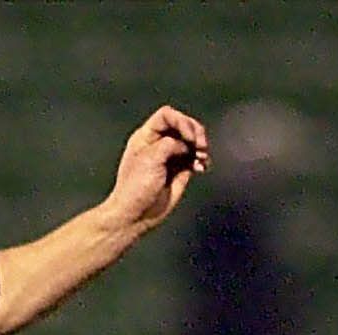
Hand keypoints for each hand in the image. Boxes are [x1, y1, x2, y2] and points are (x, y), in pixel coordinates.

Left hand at [102, 105, 207, 237]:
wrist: (136, 215)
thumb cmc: (136, 187)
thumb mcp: (151, 158)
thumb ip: (170, 144)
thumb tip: (186, 145)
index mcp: (146, 136)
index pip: (167, 116)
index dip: (181, 121)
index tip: (189, 137)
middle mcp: (159, 143)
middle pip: (183, 125)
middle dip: (195, 133)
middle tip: (200, 146)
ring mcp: (171, 157)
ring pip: (192, 141)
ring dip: (200, 147)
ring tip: (201, 158)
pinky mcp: (180, 170)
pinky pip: (195, 158)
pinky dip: (201, 160)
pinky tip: (201, 168)